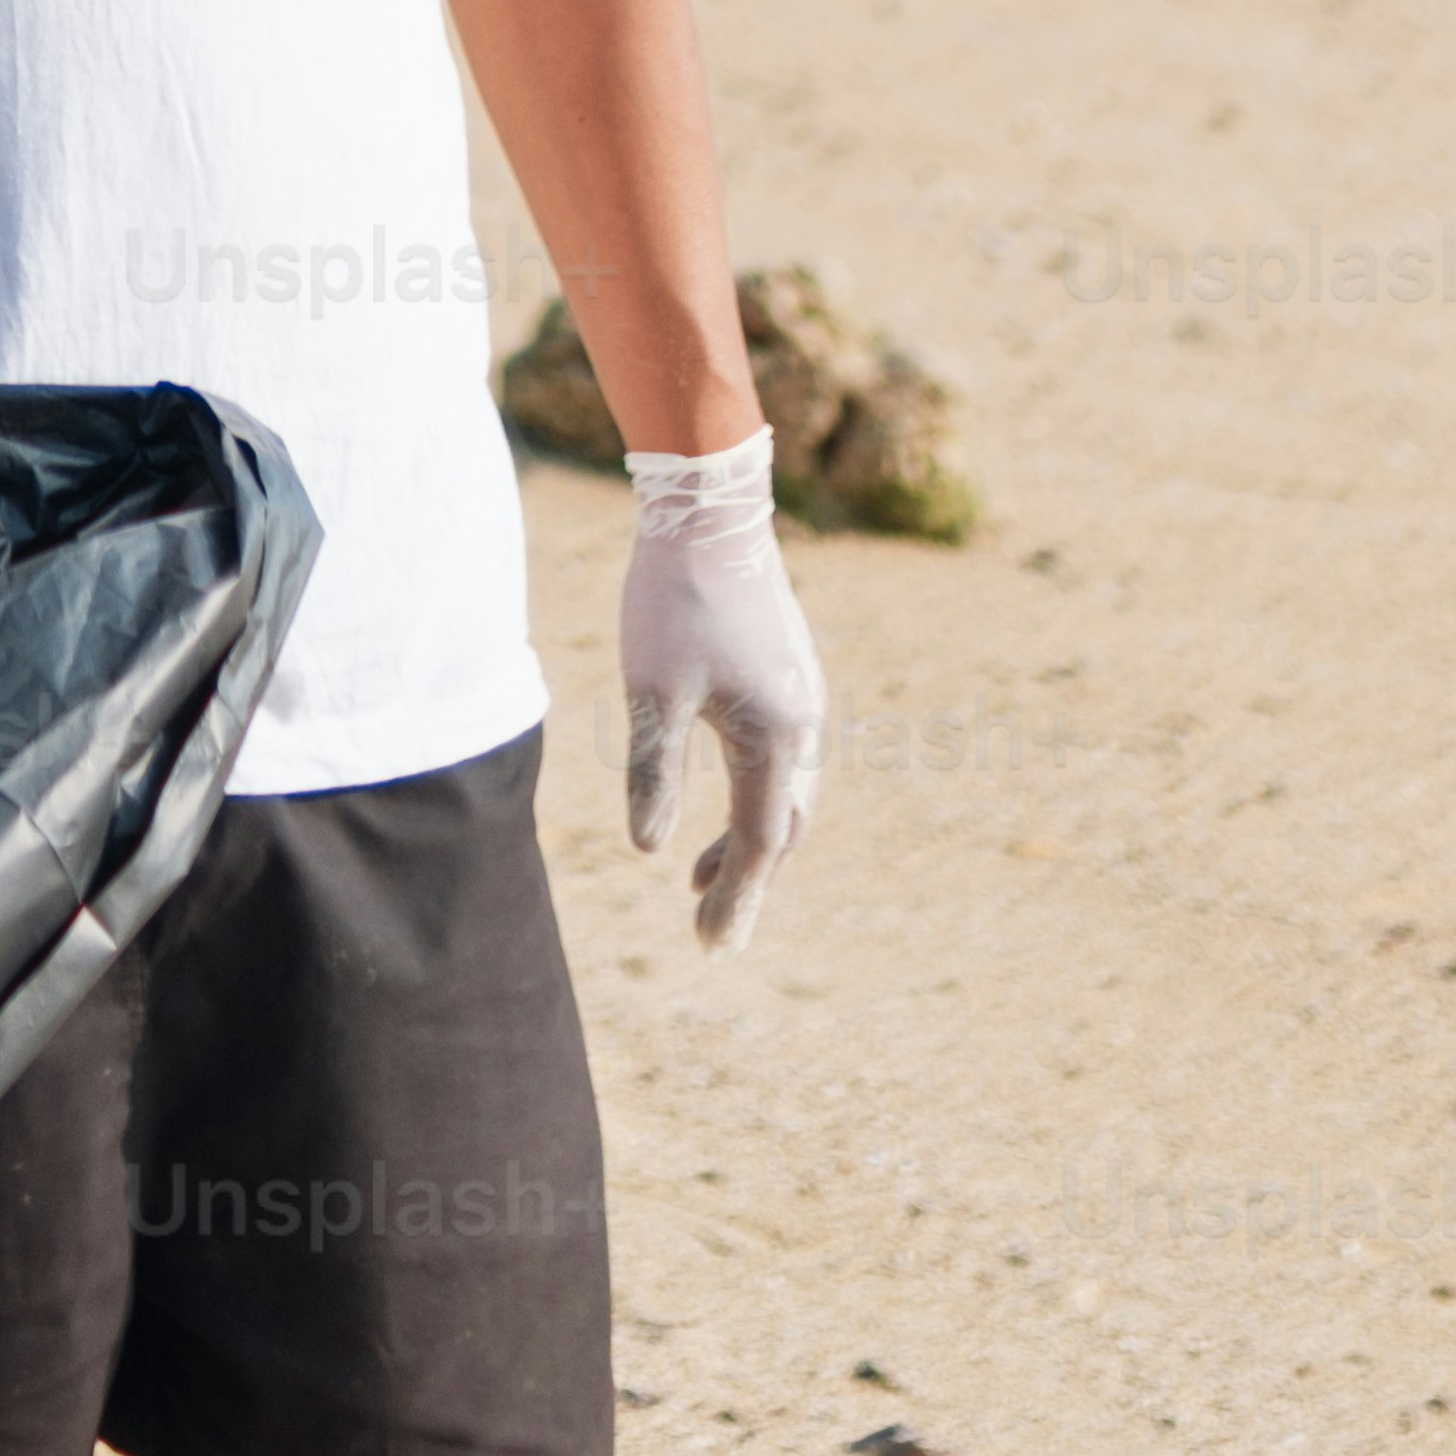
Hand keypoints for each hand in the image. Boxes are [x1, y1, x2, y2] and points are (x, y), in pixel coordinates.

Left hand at [618, 436, 825, 951]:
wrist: (710, 507)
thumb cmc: (676, 596)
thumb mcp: (652, 688)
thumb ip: (652, 769)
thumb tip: (650, 850)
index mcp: (776, 738)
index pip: (757, 844)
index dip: (733, 900)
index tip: (709, 949)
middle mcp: (804, 725)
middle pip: (782, 829)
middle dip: (746, 882)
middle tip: (706, 926)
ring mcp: (802, 698)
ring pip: (786, 794)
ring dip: (749, 840)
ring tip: (698, 876)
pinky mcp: (787, 675)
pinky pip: (782, 759)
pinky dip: (754, 797)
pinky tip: (715, 799)